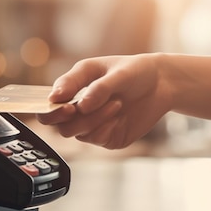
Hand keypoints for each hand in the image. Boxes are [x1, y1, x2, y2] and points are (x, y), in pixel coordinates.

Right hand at [37, 54, 174, 148]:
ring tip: (116, 103)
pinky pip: (97, 139)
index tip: (64, 104)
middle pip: (58, 125)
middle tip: (79, 107)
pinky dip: (106, 127)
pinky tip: (119, 114)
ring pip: (78, 133)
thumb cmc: (134, 71)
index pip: (47, 106)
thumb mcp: (113, 71)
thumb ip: (95, 87)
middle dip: (68, 118)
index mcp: (73, 89)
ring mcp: (93, 125)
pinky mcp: (108, 137)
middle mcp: (79, 108)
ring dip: (94, 119)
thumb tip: (79, 106)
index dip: (49, 110)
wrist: (163, 84)